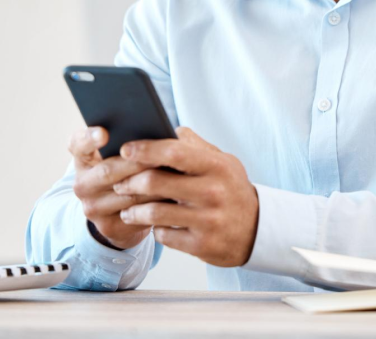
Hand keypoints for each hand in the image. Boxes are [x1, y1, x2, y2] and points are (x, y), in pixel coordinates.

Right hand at [68, 126, 165, 249]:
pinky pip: (138, 213)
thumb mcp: (120, 155)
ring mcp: (93, 208)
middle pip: (108, 171)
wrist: (119, 212)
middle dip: (138, 162)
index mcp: (83, 159)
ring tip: (175, 172)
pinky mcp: (109, 227)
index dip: (89, 138)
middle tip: (162, 154)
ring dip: (154, 184)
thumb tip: (154, 130)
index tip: (105, 133)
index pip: (78, 144)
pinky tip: (173, 194)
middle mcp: (82, 184)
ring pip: (128, 194)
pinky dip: (157, 203)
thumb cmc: (126, 171)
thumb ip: (128, 141)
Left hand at [112, 127, 258, 266]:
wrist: (257, 229)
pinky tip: (152, 225)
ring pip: (154, 213)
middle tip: (119, 183)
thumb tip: (169, 130)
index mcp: (216, 167)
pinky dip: (154, 230)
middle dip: (130, 182)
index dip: (146, 149)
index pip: (174, 152)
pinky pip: (164, 235)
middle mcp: (213, 192)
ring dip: (134, 211)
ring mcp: (207, 220)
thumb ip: (196, 146)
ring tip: (127, 209)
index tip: (126, 149)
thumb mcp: (223, 162)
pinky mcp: (201, 245)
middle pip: (156, 182)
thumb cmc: (232, 189)